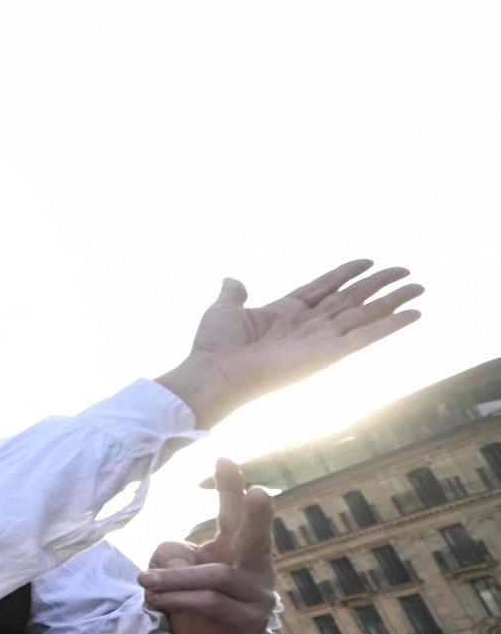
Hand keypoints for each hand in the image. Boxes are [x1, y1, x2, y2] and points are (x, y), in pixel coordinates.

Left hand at [141, 458, 277, 633]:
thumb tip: (178, 562)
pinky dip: (177, 599)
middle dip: (258, 516)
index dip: (230, 488)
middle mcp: (255, 565)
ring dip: (174, 579)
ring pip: (216, 577)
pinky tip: (154, 599)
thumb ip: (173, 552)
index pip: (234, 514)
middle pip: (257, 538)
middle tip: (259, 493)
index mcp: (237, 545)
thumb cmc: (189, 592)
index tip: (223, 458)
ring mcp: (256, 594)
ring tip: (144, 582)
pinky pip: (209, 602)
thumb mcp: (175, 565)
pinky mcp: (245, 620)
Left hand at [155, 260, 422, 428]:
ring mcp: (321, 339)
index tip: (367, 260)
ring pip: (366, 313)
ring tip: (419, 286)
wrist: (216, 373)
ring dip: (394, 300)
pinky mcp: (330, 354)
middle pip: (352, 298)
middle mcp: (308, 324)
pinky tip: (414, 314)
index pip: (323, 286)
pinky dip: (391, 325)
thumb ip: (233, 294)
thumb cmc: (215, 346)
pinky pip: (367, 336)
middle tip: (406, 271)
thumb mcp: (224, 309)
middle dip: (379, 284)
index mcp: (285, 311)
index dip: (345, 273)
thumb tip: (232, 279)